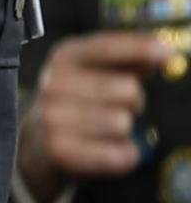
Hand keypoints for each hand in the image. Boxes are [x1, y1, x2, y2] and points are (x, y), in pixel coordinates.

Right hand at [17, 30, 174, 199]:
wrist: (36, 142)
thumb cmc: (76, 101)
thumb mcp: (93, 72)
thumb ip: (128, 60)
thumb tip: (163, 52)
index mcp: (63, 58)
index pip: (105, 47)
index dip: (137, 48)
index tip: (166, 51)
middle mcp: (53, 84)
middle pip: (128, 89)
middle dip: (133, 101)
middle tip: (115, 107)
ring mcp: (53, 118)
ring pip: (123, 123)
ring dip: (125, 130)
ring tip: (104, 129)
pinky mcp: (61, 151)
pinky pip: (120, 155)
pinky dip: (124, 155)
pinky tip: (106, 149)